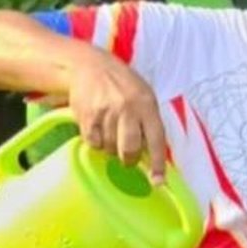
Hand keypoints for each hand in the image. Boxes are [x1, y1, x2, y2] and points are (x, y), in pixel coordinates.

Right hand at [67, 49, 168, 183]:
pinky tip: (97, 129)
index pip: (156, 140)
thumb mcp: (144, 96)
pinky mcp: (87, 116)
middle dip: (129, 159)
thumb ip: (149, 122)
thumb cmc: (122, 85)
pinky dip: (96, 142)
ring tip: (110, 132)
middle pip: (130, 149)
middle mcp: (128, 109)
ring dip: (111, 148)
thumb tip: (152, 154)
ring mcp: (106, 112)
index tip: (158, 182)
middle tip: (127, 157)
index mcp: (147, 105)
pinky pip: (93, 143)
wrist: (89, 65)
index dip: (157, 164)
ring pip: (110, 148)